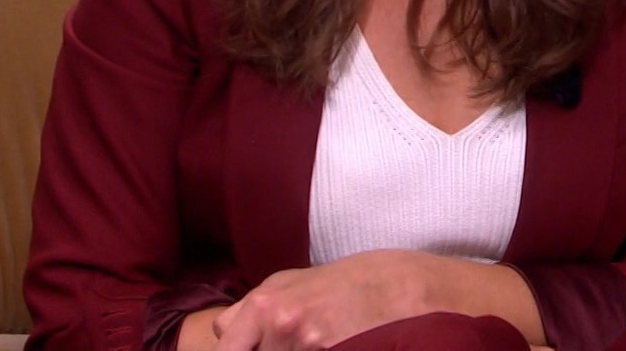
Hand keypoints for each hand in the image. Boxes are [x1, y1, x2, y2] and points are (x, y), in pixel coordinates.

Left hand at [210, 250, 433, 350]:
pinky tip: (330, 347)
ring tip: (317, 341)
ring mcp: (307, 345)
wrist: (401, 288)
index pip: (225, 349)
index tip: (252, 349)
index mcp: (265, 304)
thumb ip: (253, 308)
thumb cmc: (348, 282)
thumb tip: (223, 332)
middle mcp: (281, 325)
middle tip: (289, 345)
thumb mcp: (293, 281)